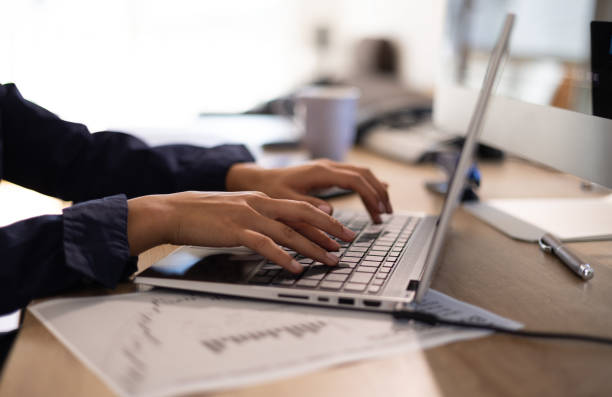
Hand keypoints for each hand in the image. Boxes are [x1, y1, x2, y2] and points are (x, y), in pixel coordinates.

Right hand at [127, 191, 355, 272]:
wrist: (175, 211)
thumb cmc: (205, 213)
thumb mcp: (238, 209)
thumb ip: (260, 215)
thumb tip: (279, 229)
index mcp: (262, 199)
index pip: (301, 207)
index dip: (324, 220)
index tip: (341, 231)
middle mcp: (260, 204)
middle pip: (303, 215)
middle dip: (329, 229)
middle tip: (348, 243)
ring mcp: (248, 217)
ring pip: (289, 232)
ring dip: (313, 248)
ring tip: (330, 260)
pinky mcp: (235, 231)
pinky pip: (265, 245)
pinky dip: (283, 258)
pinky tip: (296, 268)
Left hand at [226, 159, 392, 222]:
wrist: (260, 179)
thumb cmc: (271, 191)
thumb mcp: (286, 200)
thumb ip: (307, 206)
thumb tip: (330, 212)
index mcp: (321, 172)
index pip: (355, 181)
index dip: (370, 196)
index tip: (378, 214)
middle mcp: (328, 166)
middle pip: (364, 174)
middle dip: (379, 193)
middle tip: (387, 214)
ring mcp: (329, 167)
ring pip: (362, 173)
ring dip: (376, 189)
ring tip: (384, 210)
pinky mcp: (328, 172)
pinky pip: (354, 175)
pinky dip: (369, 184)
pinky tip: (380, 191)